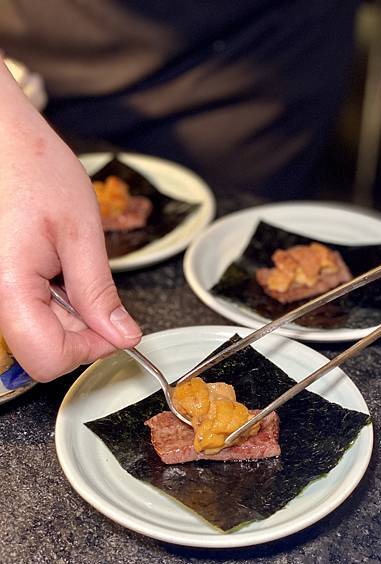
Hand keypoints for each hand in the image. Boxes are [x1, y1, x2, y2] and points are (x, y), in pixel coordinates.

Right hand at [0, 62, 141, 381]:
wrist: (0, 137)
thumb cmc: (33, 169)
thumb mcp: (81, 232)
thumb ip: (99, 292)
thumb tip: (121, 335)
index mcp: (7, 287)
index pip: (49, 360)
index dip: (90, 348)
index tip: (113, 325)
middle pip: (42, 349)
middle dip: (81, 328)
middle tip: (93, 285)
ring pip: (35, 332)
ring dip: (66, 312)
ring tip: (69, 266)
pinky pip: (25, 312)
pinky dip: (50, 299)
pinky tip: (55, 268)